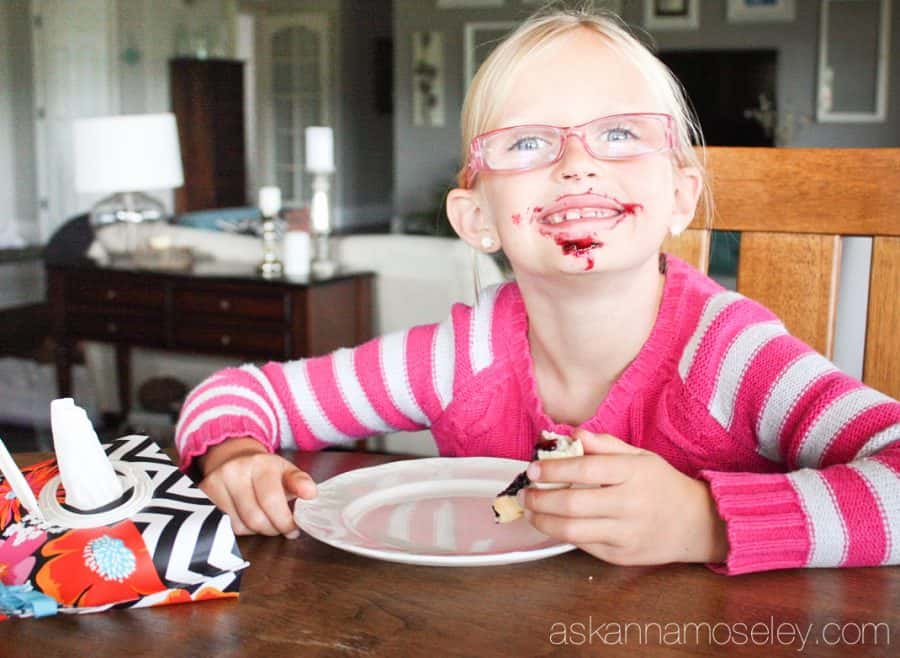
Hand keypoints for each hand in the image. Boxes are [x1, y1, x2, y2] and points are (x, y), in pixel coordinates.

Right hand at [198, 437, 316, 537]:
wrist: (234, 458)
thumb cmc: (266, 471)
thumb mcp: (287, 472)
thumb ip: (300, 482)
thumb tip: (311, 493)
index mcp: (261, 464)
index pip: (272, 501)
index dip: (284, 521)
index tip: (292, 529)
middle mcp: (235, 470)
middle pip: (255, 518)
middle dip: (272, 529)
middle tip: (280, 527)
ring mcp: (216, 482)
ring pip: (239, 526)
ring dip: (256, 530)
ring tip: (263, 519)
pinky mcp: (203, 494)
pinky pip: (223, 526)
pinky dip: (239, 528)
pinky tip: (246, 518)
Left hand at [521, 429, 727, 565]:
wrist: (696, 524)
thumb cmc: (662, 485)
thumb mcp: (640, 456)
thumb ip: (605, 445)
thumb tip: (574, 435)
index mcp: (634, 473)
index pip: (585, 469)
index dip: (553, 469)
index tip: (533, 469)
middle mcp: (630, 504)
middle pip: (573, 503)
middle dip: (540, 498)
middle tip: (525, 492)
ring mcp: (626, 533)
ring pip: (572, 530)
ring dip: (543, 520)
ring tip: (531, 510)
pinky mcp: (621, 556)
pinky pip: (583, 545)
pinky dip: (563, 533)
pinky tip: (553, 523)